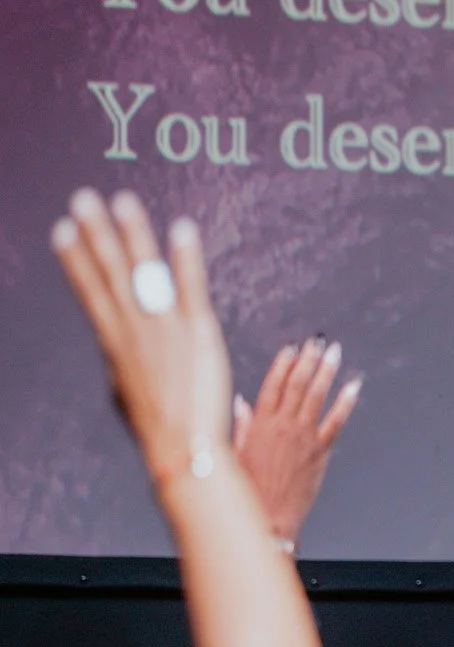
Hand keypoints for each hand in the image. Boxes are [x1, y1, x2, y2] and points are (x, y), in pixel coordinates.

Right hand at [50, 189, 230, 488]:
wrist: (184, 449)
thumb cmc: (160, 427)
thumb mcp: (128, 391)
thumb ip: (121, 363)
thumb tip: (113, 353)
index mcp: (114, 343)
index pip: (91, 291)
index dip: (76, 259)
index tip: (62, 230)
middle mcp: (134, 330)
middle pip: (110, 272)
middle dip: (96, 233)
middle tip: (83, 198)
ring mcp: (164, 329)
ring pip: (145, 272)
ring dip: (133, 234)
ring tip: (123, 201)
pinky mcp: (198, 332)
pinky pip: (191, 288)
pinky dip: (186, 258)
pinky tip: (182, 228)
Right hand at [234, 338, 362, 545]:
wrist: (267, 517)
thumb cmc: (247, 490)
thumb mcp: (234, 454)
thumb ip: (241, 426)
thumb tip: (241, 404)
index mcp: (258, 424)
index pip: (273, 385)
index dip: (284, 364)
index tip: (292, 347)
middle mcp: (282, 425)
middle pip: (297, 384)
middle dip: (308, 360)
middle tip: (318, 341)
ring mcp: (303, 437)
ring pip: (316, 396)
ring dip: (327, 372)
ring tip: (335, 353)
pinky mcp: (320, 452)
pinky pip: (336, 421)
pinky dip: (346, 402)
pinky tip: (354, 386)